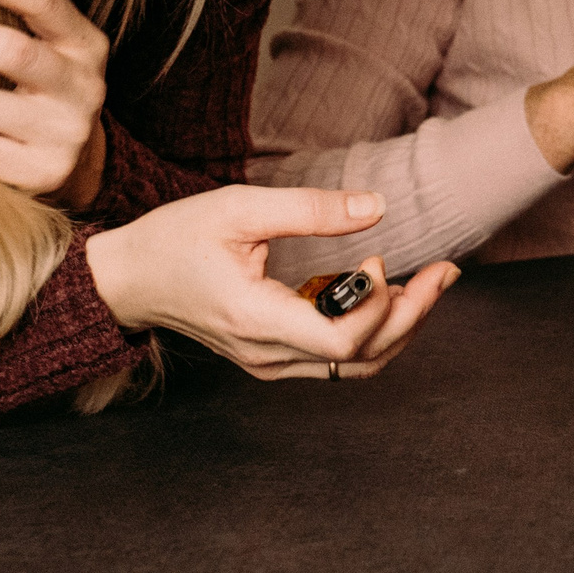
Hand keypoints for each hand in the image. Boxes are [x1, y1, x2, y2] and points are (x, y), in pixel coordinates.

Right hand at [85, 186, 457, 379]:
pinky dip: (373, 330)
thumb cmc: (174, 240)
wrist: (128, 281)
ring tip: (433, 282)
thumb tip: (376, 207)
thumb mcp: (237, 209)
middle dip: (413, 314)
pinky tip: (389, 293)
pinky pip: (338, 359)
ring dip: (401, 326)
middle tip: (445, 271)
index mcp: (255, 321)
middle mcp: (267, 355)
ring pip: (355, 365)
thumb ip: (310, 209)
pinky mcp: (273, 357)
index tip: (376, 258)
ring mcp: (270, 363)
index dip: (376, 306)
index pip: (340, 341)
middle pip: (361, 357)